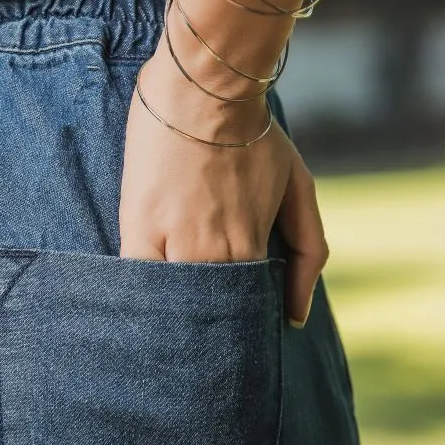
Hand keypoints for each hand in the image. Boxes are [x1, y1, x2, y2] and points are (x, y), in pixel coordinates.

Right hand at [118, 44, 328, 327]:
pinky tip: (144, 306)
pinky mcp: (136, 227)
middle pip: (207, 315)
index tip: (237, 351)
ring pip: (171, 304)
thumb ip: (307, 254)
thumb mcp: (299, 187)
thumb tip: (297, 317)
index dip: (240, 334)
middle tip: (203, 356)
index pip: (245, 313)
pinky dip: (143, 296)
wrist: (204, 88)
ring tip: (172, 333)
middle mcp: (212, 253)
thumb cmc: (255, 135)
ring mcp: (171, 242)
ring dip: (173, 321)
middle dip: (206, 335)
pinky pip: (137, 281)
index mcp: (251, 248)